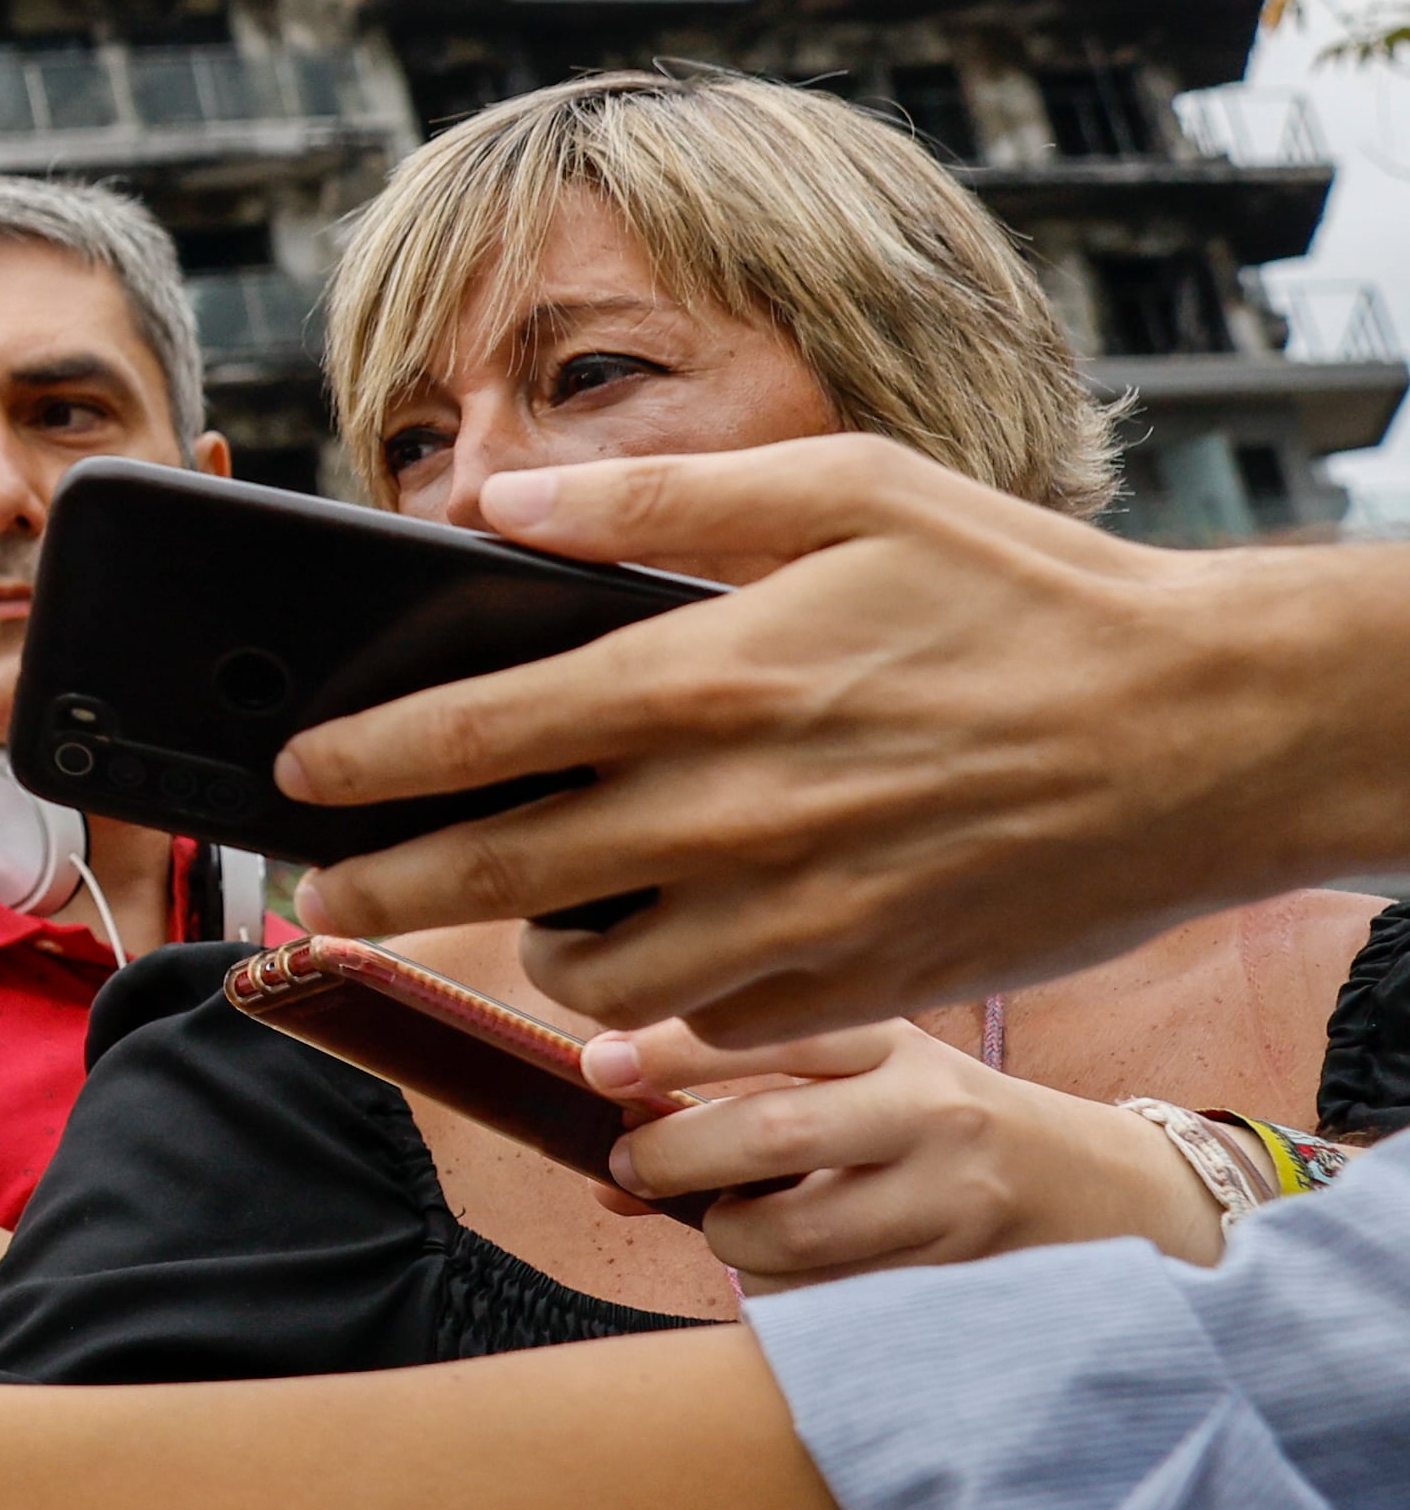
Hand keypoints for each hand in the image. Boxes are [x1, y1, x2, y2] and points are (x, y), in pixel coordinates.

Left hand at [274, 436, 1409, 1043]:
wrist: (1211, 730)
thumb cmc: (1025, 592)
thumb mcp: (843, 491)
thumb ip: (649, 498)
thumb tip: (492, 507)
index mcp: (711, 677)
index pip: (477, 732)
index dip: (366, 761)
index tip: (298, 775)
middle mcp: (735, 810)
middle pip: (496, 871)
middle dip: (383, 882)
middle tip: (316, 888)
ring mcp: (797, 917)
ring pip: (591, 965)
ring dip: (525, 939)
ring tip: (507, 904)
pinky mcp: (859, 987)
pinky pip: (703, 1017)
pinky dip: (650, 994)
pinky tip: (642, 953)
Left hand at [587, 1019, 1225, 1280]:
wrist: (1115, 1197)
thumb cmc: (953, 1127)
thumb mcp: (874, 1083)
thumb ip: (755, 1101)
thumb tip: (610, 1167)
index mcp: (897, 1042)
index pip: (770, 1032)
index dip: (671, 1049)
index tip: (596, 1067)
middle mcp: (930, 1112)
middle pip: (769, 1134)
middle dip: (674, 1158)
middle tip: (630, 1170)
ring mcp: (952, 1201)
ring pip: (792, 1236)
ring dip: (732, 1241)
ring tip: (733, 1225)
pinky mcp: (963, 1281)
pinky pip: (832, 1300)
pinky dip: (788, 1293)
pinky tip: (798, 1270)